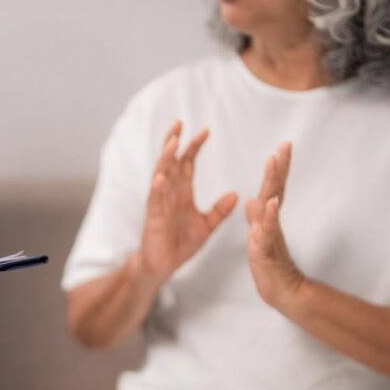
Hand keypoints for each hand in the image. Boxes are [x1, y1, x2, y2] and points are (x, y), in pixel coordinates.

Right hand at [139, 121, 238, 284]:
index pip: (187, 162)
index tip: (206, 130)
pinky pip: (155, 200)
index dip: (194, 146)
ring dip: (165, 159)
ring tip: (171, 142)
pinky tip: (160, 177)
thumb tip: (236, 194)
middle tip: (179, 123)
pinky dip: (157, 188)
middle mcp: (169, 193)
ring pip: (160, 175)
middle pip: (170, 161)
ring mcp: (159, 203)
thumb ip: (219, 210)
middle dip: (173, 142)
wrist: (164, 266)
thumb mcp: (206, 225)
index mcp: (181, 192)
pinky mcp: (153, 218)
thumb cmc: (181, 244)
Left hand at [246, 143, 305, 311]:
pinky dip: (269, 216)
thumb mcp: (259, 238)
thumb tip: (252, 200)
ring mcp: (270, 234)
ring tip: (275, 161)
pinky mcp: (265, 249)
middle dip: (279, 167)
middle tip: (285, 146)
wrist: (281, 292)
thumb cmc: (270, 266)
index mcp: (268, 218)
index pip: (273, 188)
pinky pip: (267, 230)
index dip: (277, 168)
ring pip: (271, 204)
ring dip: (273, 182)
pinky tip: (271, 202)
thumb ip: (258, 219)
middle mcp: (271, 222)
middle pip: (276, 189)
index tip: (282, 147)